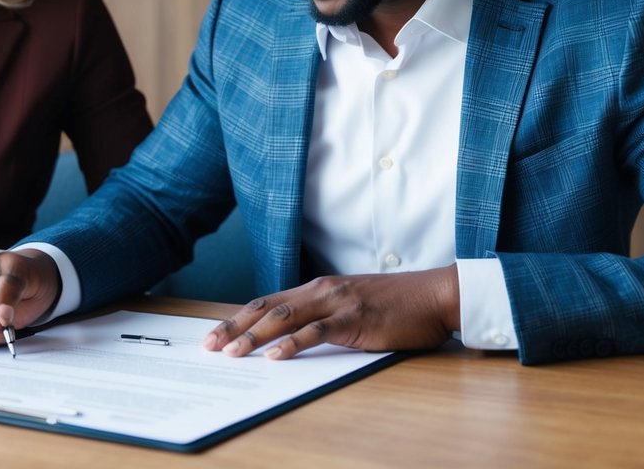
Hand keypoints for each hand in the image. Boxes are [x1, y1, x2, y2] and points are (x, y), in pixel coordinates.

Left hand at [203, 265, 460, 359]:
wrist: (433, 295)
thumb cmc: (395, 304)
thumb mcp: (350, 304)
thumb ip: (322, 314)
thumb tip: (292, 335)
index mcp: (317, 288)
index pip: (267, 302)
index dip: (238, 318)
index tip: (214, 334)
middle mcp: (321, 291)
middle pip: (267, 308)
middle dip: (234, 327)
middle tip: (209, 346)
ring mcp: (337, 303)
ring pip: (285, 318)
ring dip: (254, 336)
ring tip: (232, 352)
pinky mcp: (355, 319)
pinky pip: (317, 332)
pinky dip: (293, 344)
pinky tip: (275, 356)